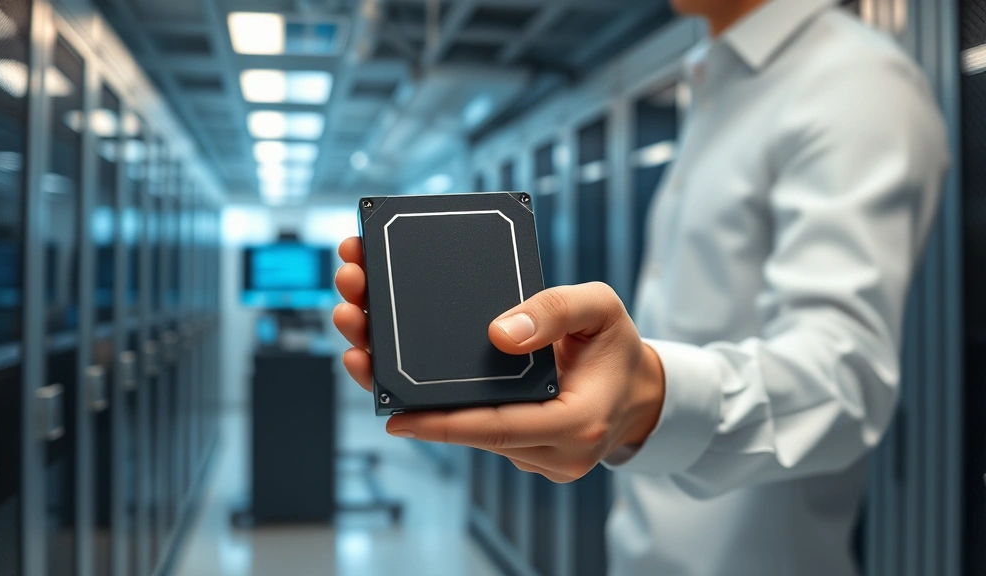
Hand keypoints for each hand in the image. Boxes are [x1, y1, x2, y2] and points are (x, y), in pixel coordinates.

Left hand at [333, 237, 665, 482]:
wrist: (637, 390)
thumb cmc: (618, 347)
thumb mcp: (602, 309)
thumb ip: (556, 312)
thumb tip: (499, 333)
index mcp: (574, 423)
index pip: (496, 428)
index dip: (440, 422)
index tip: (389, 407)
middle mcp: (549, 451)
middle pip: (462, 428)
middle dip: (402, 389)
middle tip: (354, 339)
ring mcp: (531, 457)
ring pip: (458, 429)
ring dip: (405, 390)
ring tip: (358, 342)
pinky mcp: (517, 449)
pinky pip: (469, 427)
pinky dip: (430, 399)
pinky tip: (390, 362)